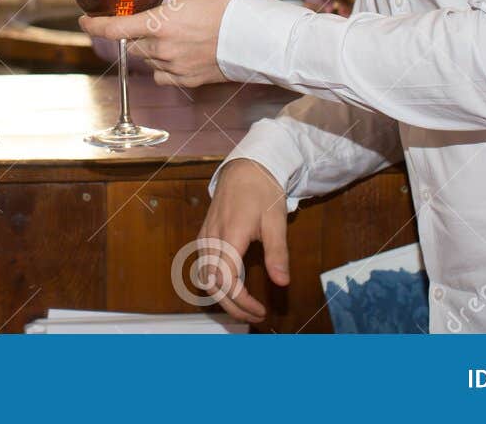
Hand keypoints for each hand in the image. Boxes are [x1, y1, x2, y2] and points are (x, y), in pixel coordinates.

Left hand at [77, 0, 235, 87]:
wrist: (255, 37)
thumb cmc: (228, 8)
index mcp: (158, 24)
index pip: (114, 29)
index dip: (95, 25)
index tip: (85, 21)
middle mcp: (161, 49)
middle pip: (132, 44)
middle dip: (134, 33)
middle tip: (146, 21)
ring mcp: (174, 68)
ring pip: (148, 60)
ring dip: (150, 49)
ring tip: (167, 35)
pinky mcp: (188, 80)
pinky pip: (164, 76)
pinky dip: (164, 67)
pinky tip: (174, 55)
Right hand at [198, 158, 289, 322]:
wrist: (244, 168)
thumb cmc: (262, 192)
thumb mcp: (275, 221)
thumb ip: (277, 253)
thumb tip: (282, 283)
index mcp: (230, 235)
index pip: (226, 280)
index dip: (241, 301)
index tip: (260, 310)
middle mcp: (211, 239)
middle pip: (212, 285)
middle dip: (232, 307)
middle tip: (256, 316)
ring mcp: (204, 238)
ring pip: (204, 279)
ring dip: (223, 299)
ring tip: (245, 307)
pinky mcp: (203, 237)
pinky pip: (203, 268)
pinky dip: (216, 285)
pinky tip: (232, 290)